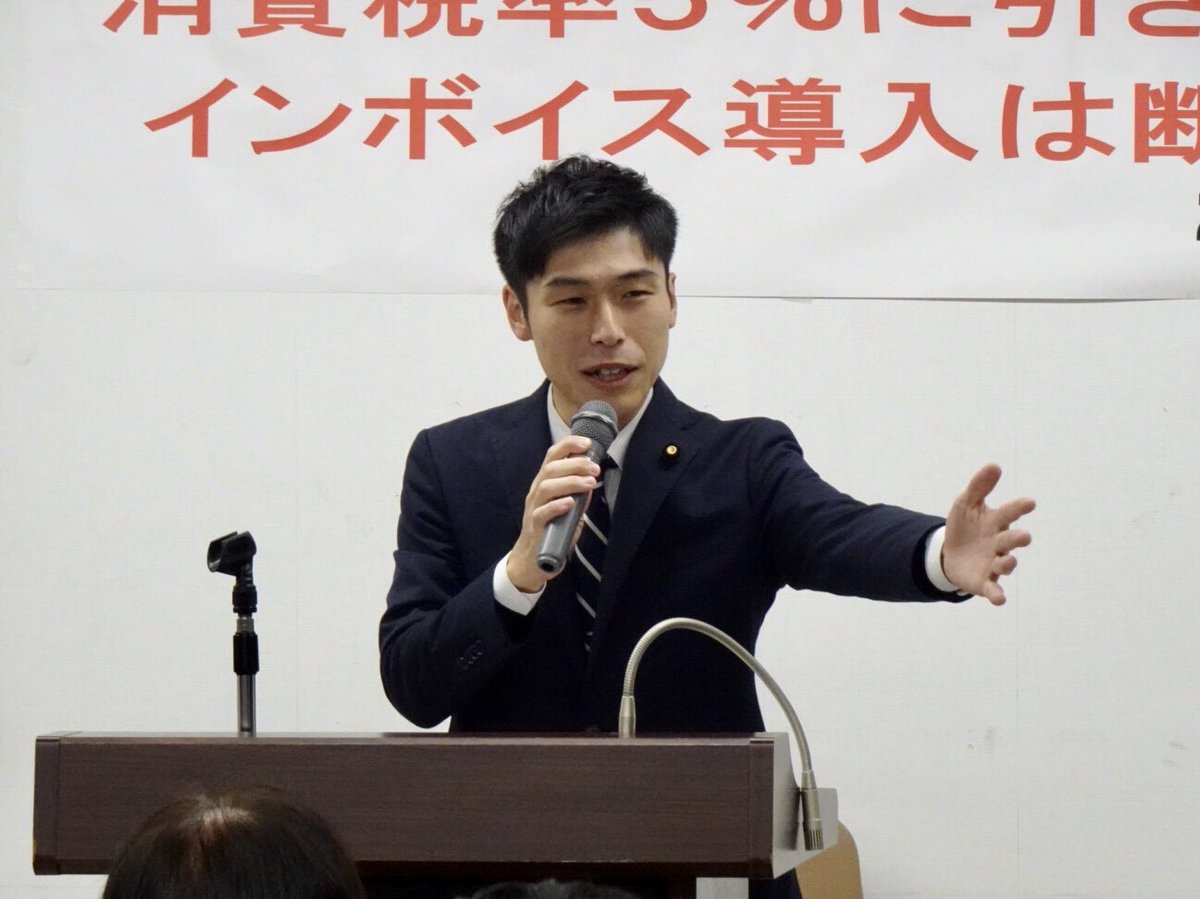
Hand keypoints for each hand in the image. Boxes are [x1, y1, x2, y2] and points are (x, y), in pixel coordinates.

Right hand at [506, 435, 599, 592]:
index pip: (552, 456)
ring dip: (570, 482)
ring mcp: (533, 509)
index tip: (587, 443)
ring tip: (590, 483)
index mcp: (544, 483)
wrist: (531, 560)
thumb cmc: (551, 530)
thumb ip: (578, 495)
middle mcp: (536, 492)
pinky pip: (541, 513)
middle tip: (595, 468)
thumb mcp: (567, 508)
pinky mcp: (534, 527)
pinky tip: (570, 503)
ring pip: (547, 487)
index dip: (568, 445)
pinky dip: (557, 505)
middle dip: (575, 464)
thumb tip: (591, 480)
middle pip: (551, 469)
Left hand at [941, 463, 1034, 605]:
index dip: (1019, 508)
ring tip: (1006, 561)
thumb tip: (994, 465)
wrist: (949, 554)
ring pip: (1005, 564)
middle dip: (1017, 538)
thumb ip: (979, 487)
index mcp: (996, 522)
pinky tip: (1000, 600)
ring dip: (1007, 563)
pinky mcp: (985, 581)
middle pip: (1011, 540)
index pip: (1009, 512)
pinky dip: (997, 595)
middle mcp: (999, 543)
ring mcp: (993, 563)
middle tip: (1024, 536)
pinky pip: (993, 589)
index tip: (1029, 503)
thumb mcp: (965, 504)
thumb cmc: (964, 526)